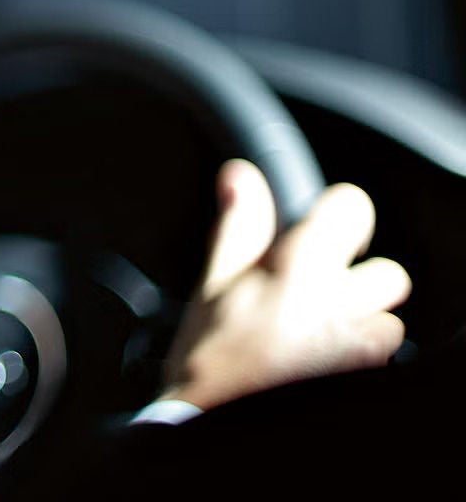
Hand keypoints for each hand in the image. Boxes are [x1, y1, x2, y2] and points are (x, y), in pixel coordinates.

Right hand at [160, 159, 410, 410]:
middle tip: (316, 302)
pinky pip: (380, 358)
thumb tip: (240, 176)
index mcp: (296, 267)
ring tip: (315, 343)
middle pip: (387, 273)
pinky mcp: (367, 374)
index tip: (319, 234)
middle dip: (358, 286)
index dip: (336, 217)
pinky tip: (319, 366)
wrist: (212, 425)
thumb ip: (239, 228)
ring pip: (388, 322)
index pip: (351, 207)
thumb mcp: (213, 286)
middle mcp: (338, 301)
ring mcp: (358, 343)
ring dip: (360, 329)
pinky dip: (357, 360)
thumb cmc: (212, 362)